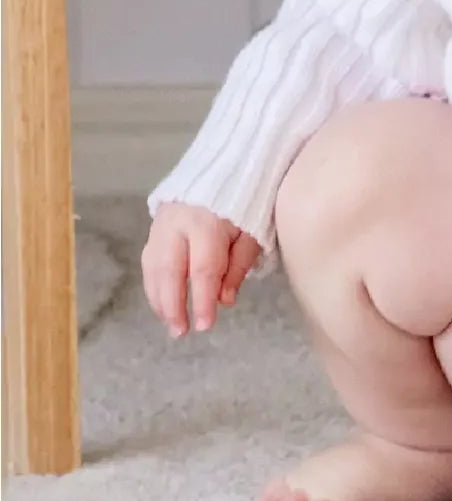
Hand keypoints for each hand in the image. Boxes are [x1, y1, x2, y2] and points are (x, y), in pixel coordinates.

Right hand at [142, 203, 261, 336]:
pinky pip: (150, 260)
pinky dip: (155, 285)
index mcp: (206, 223)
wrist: (226, 168)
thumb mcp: (253, 231)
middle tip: (180, 332)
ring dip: (160, 299)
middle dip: (173, 306)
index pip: (202, 270)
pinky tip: (163, 303)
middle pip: (169, 271)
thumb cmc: (246, 203)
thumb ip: (238, 265)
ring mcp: (161, 224)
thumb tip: (224, 300)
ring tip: (171, 323)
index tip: (205, 325)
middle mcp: (177, 223)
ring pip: (153, 268)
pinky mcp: (154, 227)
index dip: (202, 300)